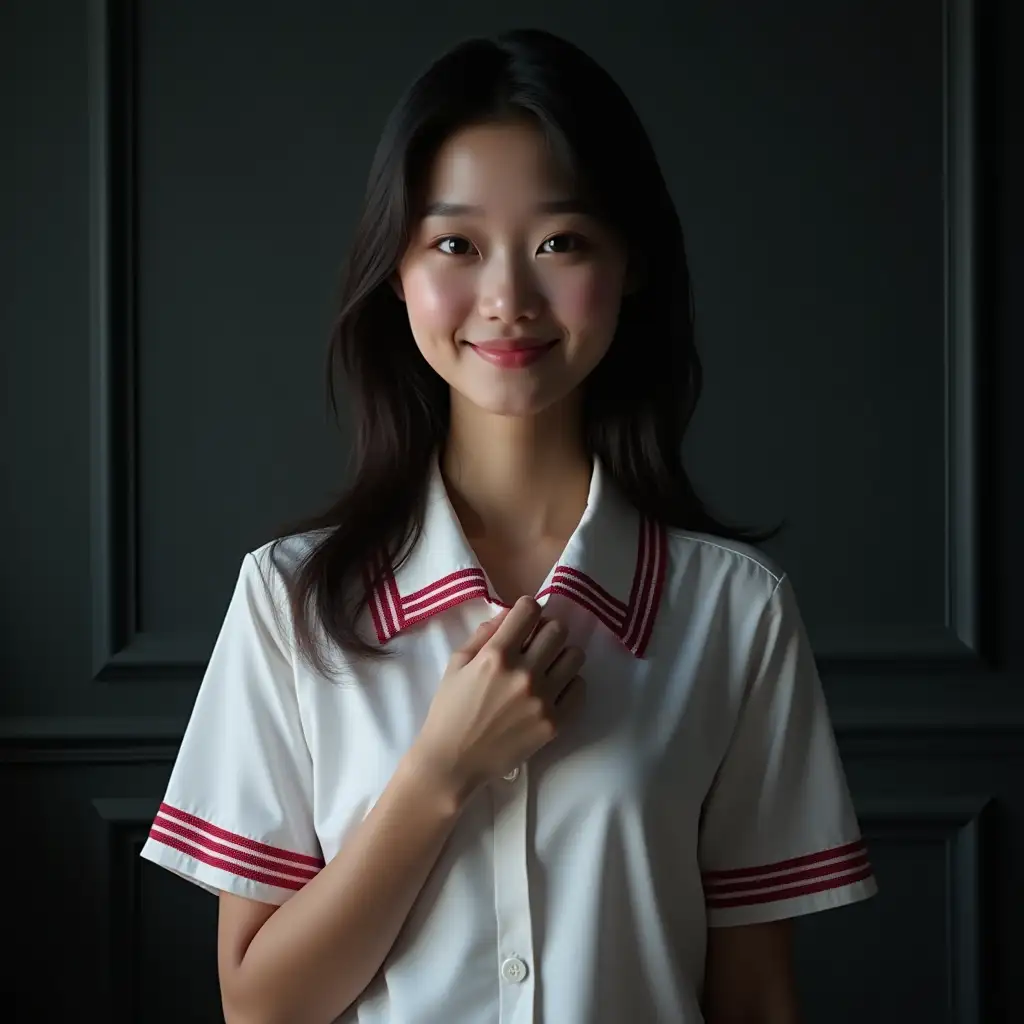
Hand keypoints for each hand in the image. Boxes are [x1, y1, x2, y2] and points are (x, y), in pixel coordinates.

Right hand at [410, 596, 584, 806]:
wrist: (453, 761)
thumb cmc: (450, 710)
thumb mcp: (457, 663)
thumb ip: (484, 634)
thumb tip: (510, 613)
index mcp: (496, 655)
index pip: (530, 609)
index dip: (527, 609)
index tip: (524, 620)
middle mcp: (524, 673)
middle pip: (558, 629)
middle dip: (546, 630)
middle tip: (536, 643)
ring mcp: (543, 700)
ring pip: (575, 656)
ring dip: (561, 655)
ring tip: (547, 666)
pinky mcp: (554, 723)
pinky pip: (579, 688)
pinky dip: (569, 683)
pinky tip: (553, 689)